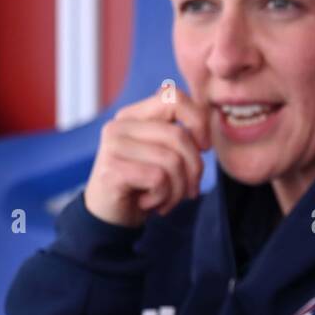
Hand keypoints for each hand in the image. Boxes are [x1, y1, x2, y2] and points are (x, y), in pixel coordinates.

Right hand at [83, 85, 212, 227]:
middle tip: (191, 189)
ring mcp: (112, 147)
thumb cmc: (144, 184)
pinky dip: (164, 197)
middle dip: (195, 168)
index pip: (174, 96)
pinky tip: (150, 203)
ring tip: (168, 199)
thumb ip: (180, 134)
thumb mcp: (165, 154)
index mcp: (134, 115)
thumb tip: (203, 119)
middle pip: (179, 135)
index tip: (204, 148)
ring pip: (172, 160)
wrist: (111, 218)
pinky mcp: (111, 170)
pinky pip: (158, 179)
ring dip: (179, 189)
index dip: (199, 121)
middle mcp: (119, 126)